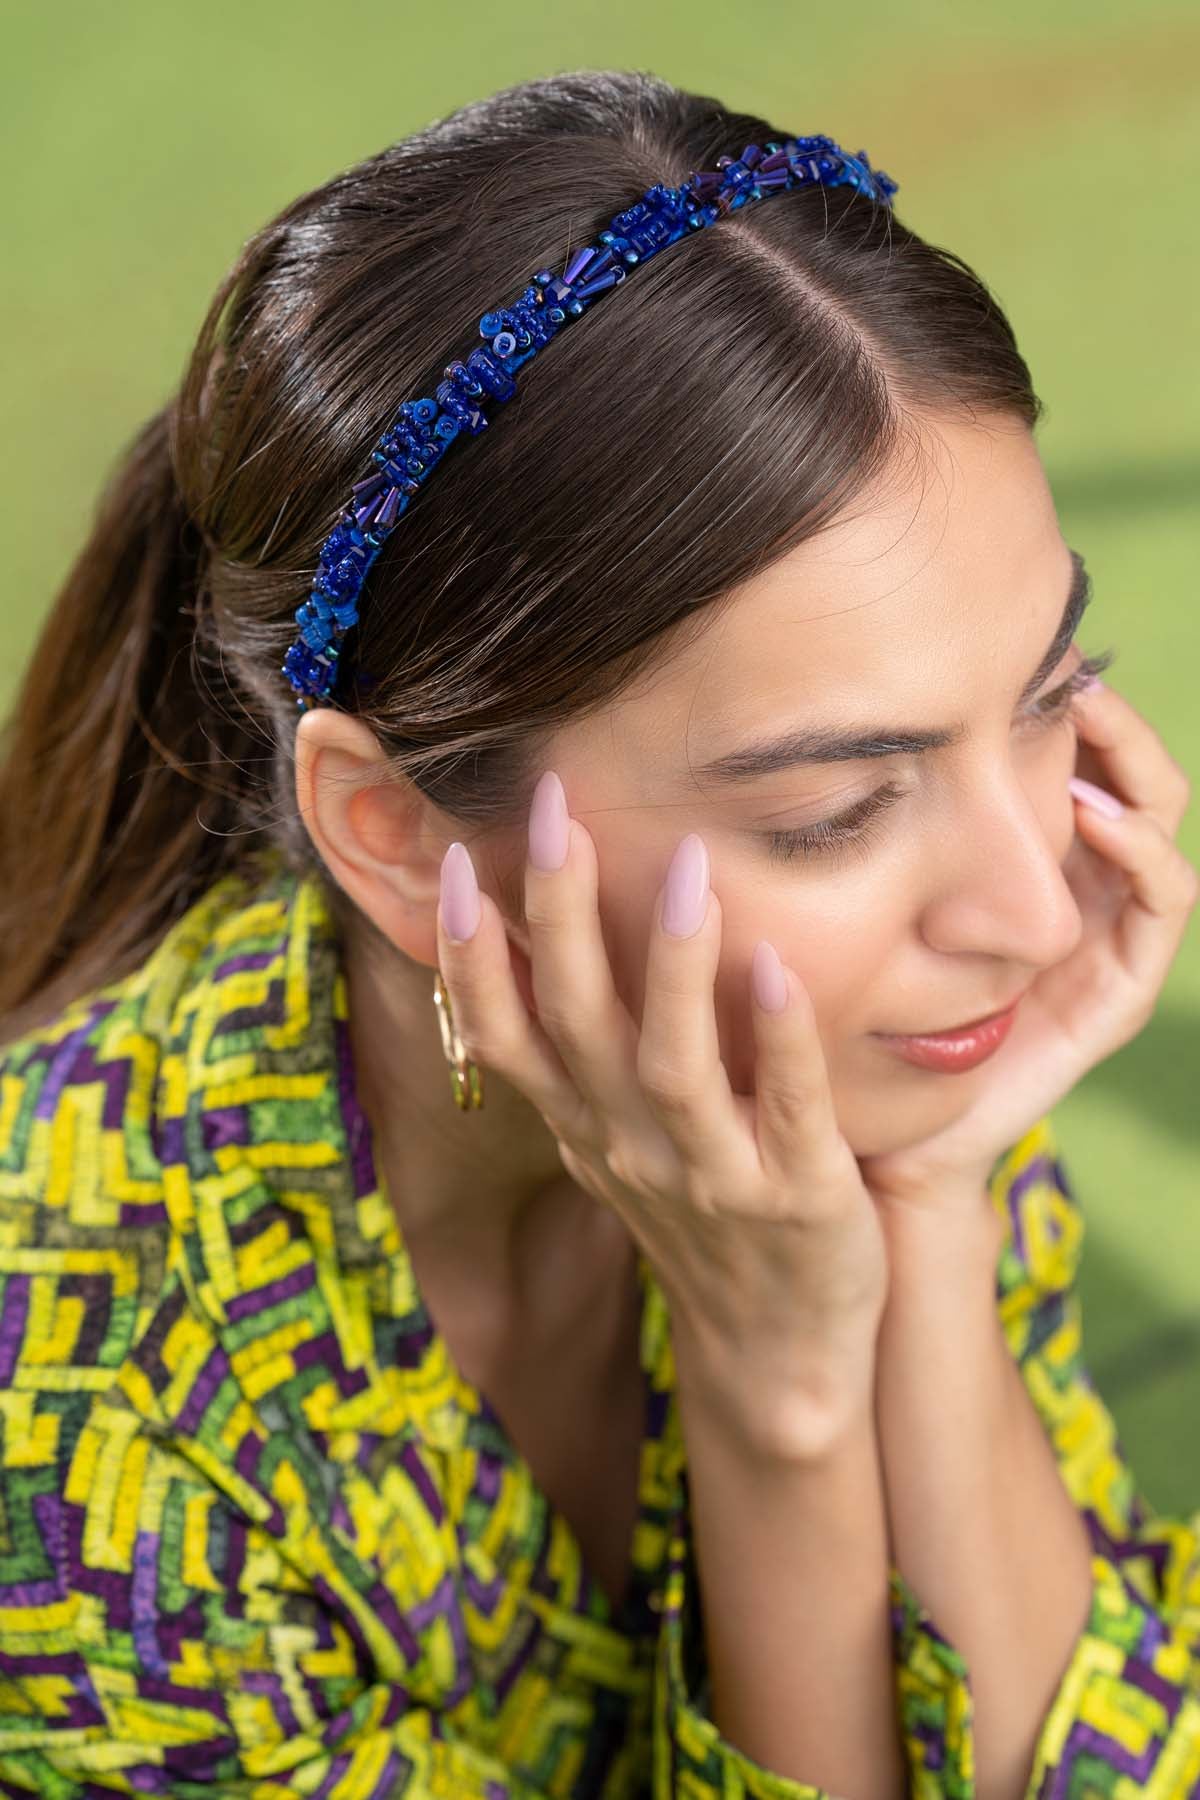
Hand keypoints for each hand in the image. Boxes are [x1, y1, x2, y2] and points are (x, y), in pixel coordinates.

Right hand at [436, 775, 887, 1455]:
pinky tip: (778, 969)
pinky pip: (787, 1110)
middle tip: (558, 811)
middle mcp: (630, 1146)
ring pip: (673, 1066)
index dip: (470, 955)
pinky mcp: (799, 1198)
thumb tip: (526, 939)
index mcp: (584, 1125)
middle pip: (577, 1024)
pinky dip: (782, 1042)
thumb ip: (575, 1058)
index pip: (503, 1035)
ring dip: (673, 967)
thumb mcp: (613, 1142)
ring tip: (684, 872)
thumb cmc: (698, 1217)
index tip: (454, 861)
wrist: (777, 1350)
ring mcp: (711, 1175)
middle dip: (559, 915)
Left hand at [859, 678, 1197, 1211]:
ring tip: (1085, 717)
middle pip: (1130, 785)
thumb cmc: (851, 1015)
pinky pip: (1160, 909)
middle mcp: (1074, 902)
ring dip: (1132, 768)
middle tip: (1069, 671)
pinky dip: (1142, 852)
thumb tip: (823, 720)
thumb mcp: (843, 901)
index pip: (1076, 769)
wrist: (876, 1142)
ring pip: (1158, 831)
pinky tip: (1092, 813)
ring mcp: (1102, 946)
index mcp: (1023, 874)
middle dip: (1110, 723)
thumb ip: (852, 834)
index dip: (1066, 712)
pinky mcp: (1112, 995)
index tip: (1026, 656)